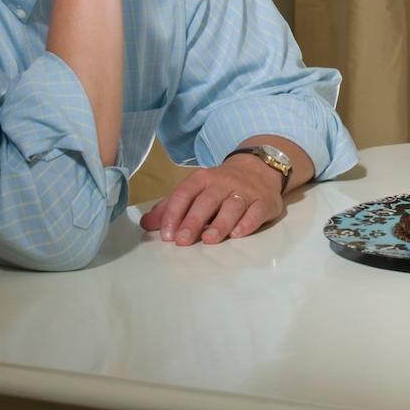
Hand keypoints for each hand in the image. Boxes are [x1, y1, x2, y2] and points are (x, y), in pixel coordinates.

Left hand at [141, 155, 285, 245]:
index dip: (174, 213)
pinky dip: (247, 222)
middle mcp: (223, 183)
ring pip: (232, 206)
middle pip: (207, 201)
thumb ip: (171, 207)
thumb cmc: (220, 186)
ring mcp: (245, 192)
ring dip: (220, 223)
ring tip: (209, 239)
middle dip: (193, 220)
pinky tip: (238, 233)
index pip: (185, 193)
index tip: (166, 234)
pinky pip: (256, 211)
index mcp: (202, 179)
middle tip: (183, 240)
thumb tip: (146, 224)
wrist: (259, 169)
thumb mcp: (195, 190)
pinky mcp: (264, 202)